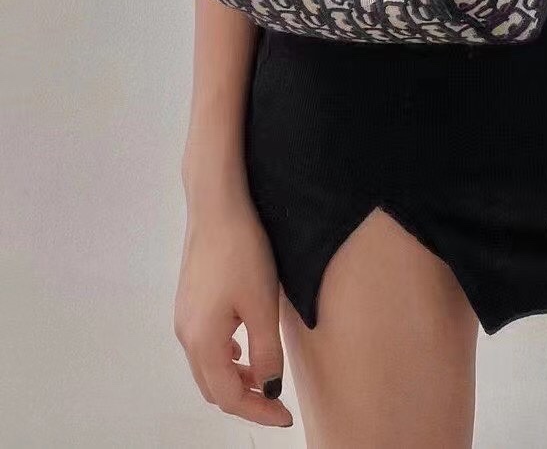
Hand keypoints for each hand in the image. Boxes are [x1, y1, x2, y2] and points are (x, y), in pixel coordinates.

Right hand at [173, 193, 294, 427]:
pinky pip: (206, 344)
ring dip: (235, 377)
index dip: (258, 412)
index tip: (285, 417)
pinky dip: (226, 357)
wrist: (217, 206)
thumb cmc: (242, 251)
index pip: (229, 396)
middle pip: (214, 387)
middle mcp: (186, 334)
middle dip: (246, 399)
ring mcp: (184, 317)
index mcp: (203, 342)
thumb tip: (269, 390)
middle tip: (277, 400)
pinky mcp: (189, 300)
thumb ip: (265, 353)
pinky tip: (246, 343)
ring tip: (266, 372)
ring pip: (208, 366)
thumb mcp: (262, 305)